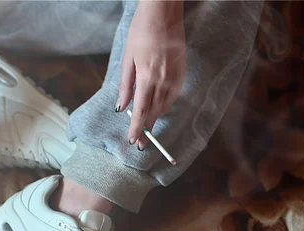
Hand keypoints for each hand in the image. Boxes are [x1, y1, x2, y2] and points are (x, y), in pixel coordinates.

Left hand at [116, 1, 186, 149]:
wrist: (163, 14)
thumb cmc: (141, 32)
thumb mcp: (127, 59)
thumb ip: (125, 86)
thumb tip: (122, 107)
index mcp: (147, 77)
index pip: (142, 111)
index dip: (137, 129)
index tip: (133, 141)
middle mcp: (163, 80)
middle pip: (155, 112)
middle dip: (146, 130)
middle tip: (139, 143)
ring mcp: (175, 77)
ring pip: (165, 106)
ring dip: (156, 119)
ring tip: (147, 129)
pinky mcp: (182, 72)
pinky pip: (173, 96)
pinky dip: (165, 106)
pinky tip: (158, 109)